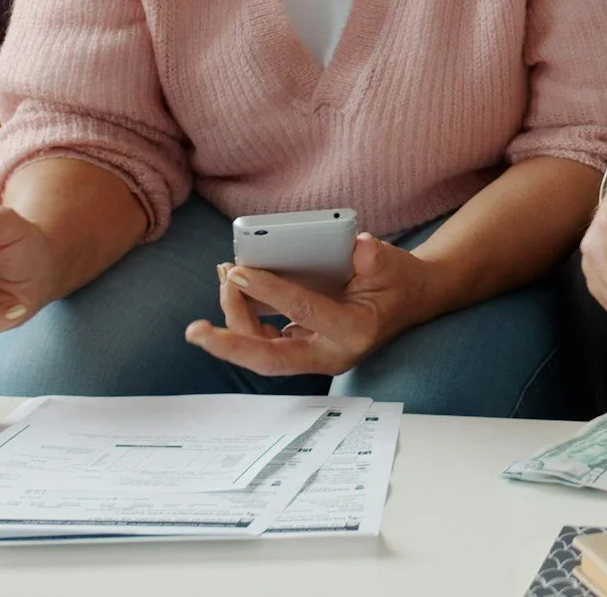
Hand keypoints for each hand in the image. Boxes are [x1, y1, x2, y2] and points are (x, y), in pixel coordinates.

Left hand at [186, 234, 434, 376]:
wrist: (411, 300)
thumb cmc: (398, 280)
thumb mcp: (393, 263)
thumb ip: (375, 256)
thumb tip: (358, 246)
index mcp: (354, 331)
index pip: (304, 313)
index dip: (269, 291)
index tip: (239, 271)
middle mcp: (331, 353)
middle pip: (271, 360)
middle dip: (230, 345)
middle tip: (196, 331)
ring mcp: (316, 355)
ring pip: (262, 352)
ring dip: (233, 324)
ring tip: (223, 280)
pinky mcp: (304, 349)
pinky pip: (265, 343)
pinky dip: (244, 321)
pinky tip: (233, 290)